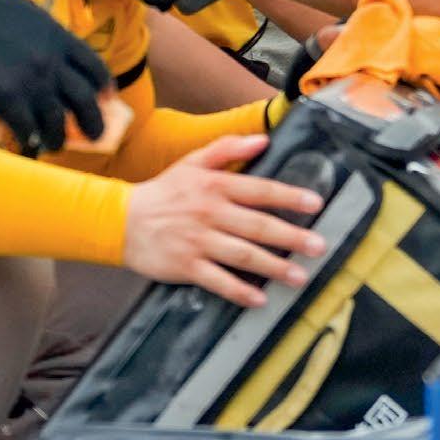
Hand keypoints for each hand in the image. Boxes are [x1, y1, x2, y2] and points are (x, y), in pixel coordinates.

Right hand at [0, 0, 107, 155]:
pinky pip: (27, 128)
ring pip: (58, 122)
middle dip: (94, 120)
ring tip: (56, 146)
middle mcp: (52, 64)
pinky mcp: (9, 101)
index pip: (92, 65)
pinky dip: (30, 139)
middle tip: (96, 133)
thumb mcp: (23, 6)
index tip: (107, 96)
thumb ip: (40, 22)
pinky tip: (28, 144)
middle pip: (84, 99)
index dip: (103, 84)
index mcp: (58, 38)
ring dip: (59, 138)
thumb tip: (44, 29)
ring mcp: (33, 84)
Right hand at [122, 134, 326, 309]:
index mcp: (213, 186)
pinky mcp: (186, 265)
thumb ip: (227, 149)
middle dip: (291, 237)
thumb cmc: (163, 192)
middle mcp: (209, 213)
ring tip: (299, 276)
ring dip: (273, 267)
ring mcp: (197, 241)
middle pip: (257, 226)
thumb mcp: (192, 163)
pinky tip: (259, 300)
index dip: (288, 196)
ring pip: (242, 255)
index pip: (259, 190)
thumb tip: (262, 140)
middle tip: (318, 246)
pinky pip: (217, 281)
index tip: (315, 204)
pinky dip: (239, 292)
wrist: (121, 220)